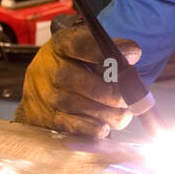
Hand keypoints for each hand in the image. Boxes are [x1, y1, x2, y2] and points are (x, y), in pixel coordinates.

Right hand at [15, 23, 141, 138]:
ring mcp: (44, 95)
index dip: (107, 52)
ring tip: (123, 114)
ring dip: (107, 113)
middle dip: (112, 93)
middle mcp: (49, 68)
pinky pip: (69, 126)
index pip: (82, 45)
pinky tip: (104, 128)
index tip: (133, 56)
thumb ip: (111, 51)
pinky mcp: (44, 118)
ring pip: (77, 106)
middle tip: (129, 99)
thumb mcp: (88, 49)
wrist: (41, 86)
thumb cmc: (75, 66)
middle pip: (81, 80)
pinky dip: (90, 129)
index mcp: (62, 45)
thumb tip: (132, 55)